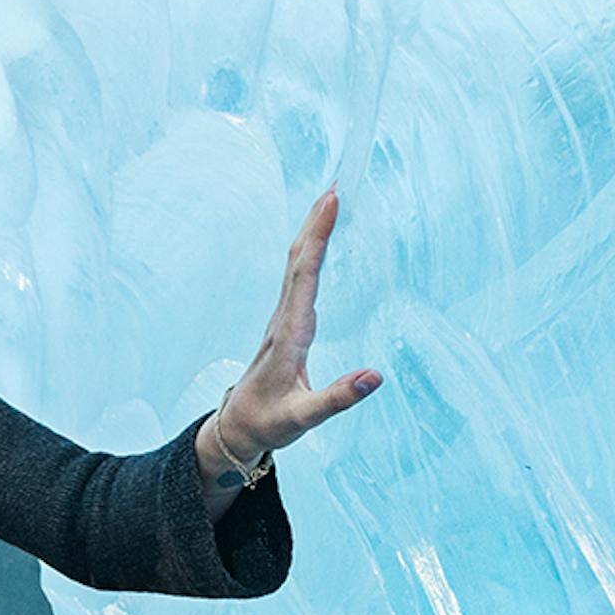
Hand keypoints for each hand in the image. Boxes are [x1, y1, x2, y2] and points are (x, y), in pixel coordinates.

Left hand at [209, 184, 381, 467]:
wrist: (238, 428)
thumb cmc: (269, 422)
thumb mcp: (303, 418)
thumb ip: (338, 398)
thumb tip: (377, 376)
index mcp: (290, 335)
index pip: (305, 275)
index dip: (319, 237)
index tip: (332, 203)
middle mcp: (284, 319)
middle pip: (298, 259)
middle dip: (315, 221)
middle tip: (336, 186)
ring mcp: (283, 319)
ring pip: (296, 265)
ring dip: (312, 232)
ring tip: (330, 202)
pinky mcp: (287, 324)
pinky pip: (299, 277)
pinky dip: (311, 252)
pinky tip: (319, 242)